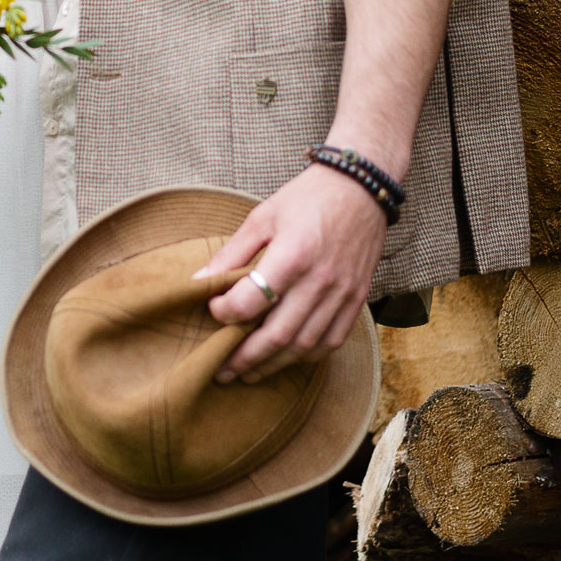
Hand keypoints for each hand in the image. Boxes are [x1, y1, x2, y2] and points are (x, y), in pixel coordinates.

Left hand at [197, 164, 387, 383]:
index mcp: (293, 255)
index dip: (224, 313)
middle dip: (244, 358)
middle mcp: (319, 280)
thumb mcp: (262, 217)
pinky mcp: (357, 299)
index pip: (251, 301)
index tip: (211, 312)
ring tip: (248, 372)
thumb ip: (232, 253)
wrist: (361, 188)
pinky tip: (286, 359)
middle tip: (221, 370)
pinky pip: (332, 341)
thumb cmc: (307, 198)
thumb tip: (199, 281)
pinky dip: (306, 356)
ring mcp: (342, 294)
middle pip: (277, 336)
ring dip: (273, 365)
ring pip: (304, 346)